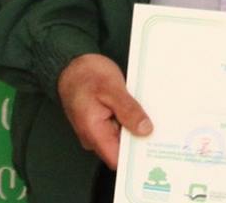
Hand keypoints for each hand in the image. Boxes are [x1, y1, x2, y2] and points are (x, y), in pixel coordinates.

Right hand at [57, 54, 149, 169]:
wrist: (72, 66)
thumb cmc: (86, 75)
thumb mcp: (111, 88)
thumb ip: (128, 111)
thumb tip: (144, 130)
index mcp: (93, 131)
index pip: (117, 159)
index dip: (135, 155)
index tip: (152, 144)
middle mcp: (93, 137)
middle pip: (122, 150)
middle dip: (139, 138)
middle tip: (153, 122)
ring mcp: (97, 133)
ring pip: (122, 139)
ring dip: (134, 127)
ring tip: (142, 109)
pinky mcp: (102, 126)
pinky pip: (119, 129)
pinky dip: (129, 120)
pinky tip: (135, 108)